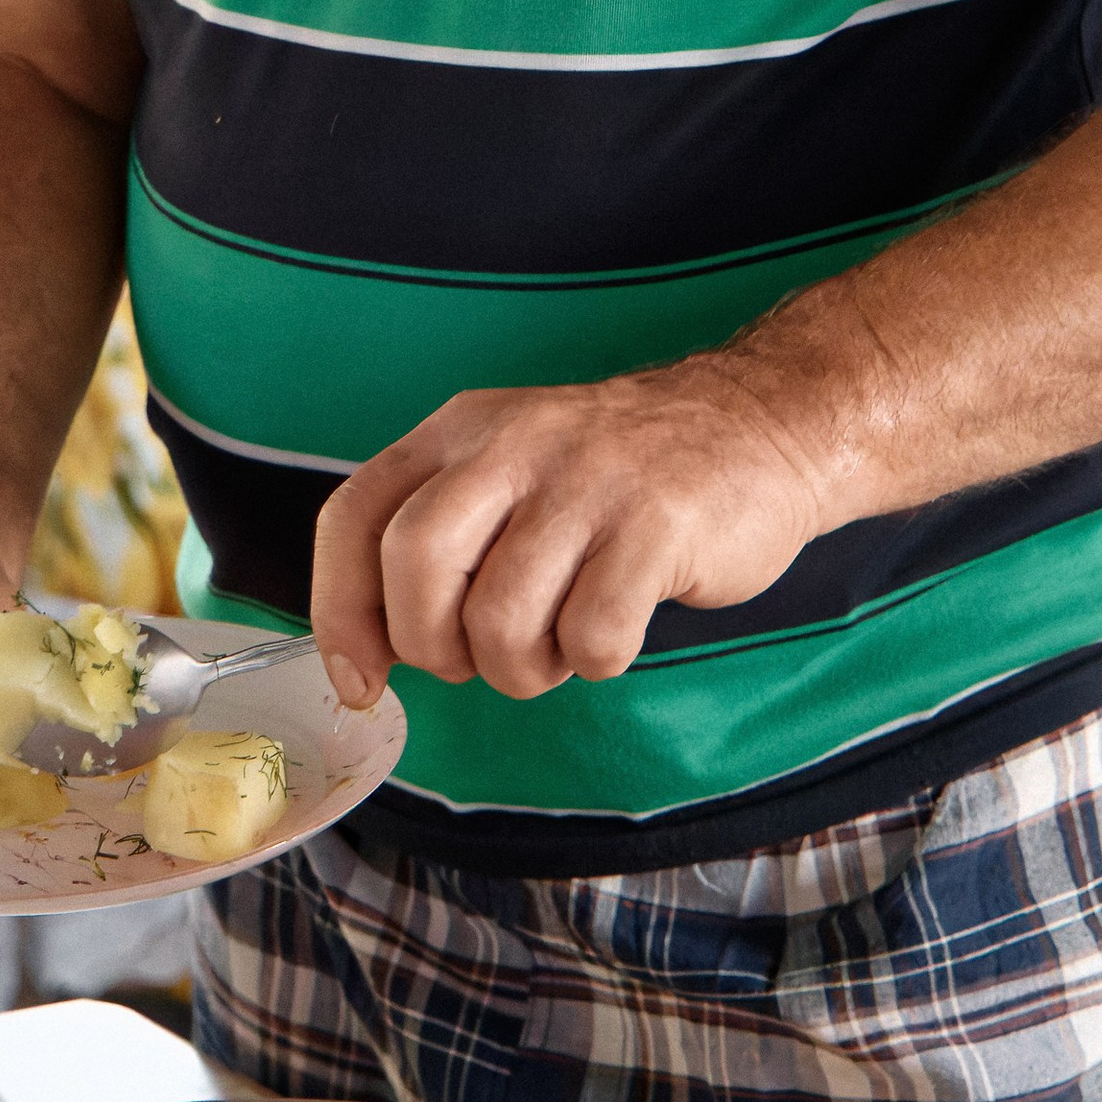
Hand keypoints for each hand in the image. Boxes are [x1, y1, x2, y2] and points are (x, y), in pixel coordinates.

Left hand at [310, 358, 827, 705]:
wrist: (760, 424)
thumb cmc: (618, 477)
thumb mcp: (512, 470)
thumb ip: (441, 539)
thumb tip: (367, 653)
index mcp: (462, 430)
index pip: (355, 516)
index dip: (341, 610)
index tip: (363, 677)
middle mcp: (515, 445)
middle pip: (416, 566)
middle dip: (433, 645)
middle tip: (476, 659)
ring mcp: (587, 482)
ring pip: (500, 618)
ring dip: (523, 667)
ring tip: (559, 641)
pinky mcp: (657, 525)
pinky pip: (592, 636)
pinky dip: (597, 660)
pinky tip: (615, 626)